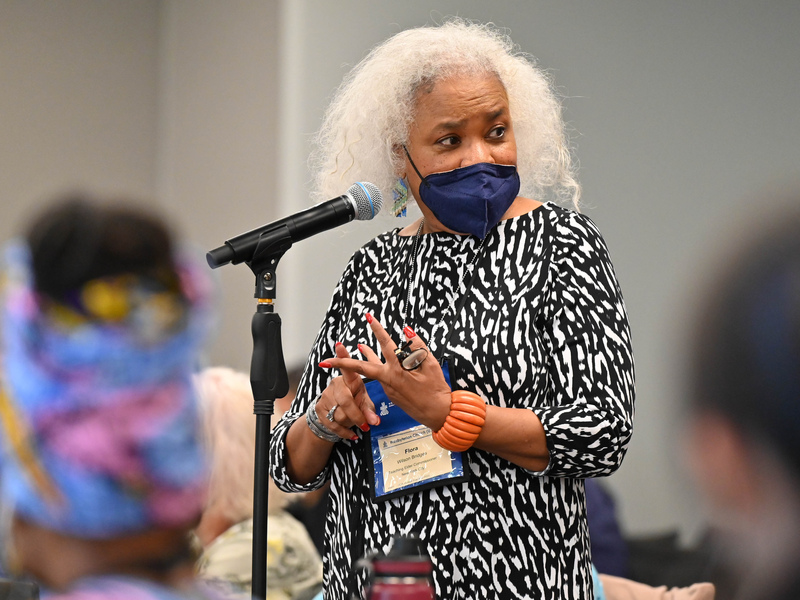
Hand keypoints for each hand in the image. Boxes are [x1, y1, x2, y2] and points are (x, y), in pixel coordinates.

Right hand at [316, 342, 379, 437]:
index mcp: (349, 379)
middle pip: (345, 399)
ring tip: (359, 426)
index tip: (339, 345)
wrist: (332, 417)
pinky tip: (351, 435)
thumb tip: (374, 421)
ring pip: (339, 412)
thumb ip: (370, 410)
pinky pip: (333, 423)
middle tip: (365, 424)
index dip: (343, 355)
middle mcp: (336, 385)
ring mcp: (326, 396)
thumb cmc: (353, 402)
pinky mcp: (319, 409)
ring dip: (351, 423)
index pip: (347, 367)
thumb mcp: (363, 402)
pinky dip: (344, 432)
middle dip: (356, 414)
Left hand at [320, 314, 451, 430]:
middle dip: (342, 362)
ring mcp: (388, 388)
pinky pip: (382, 377)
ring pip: (372, 370)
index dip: (377, 329)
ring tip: (359, 345)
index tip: (369, 317)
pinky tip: (380, 362)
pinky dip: (380, 367)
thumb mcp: (431, 364)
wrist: (438, 413)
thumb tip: (407, 331)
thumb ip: (418, 346)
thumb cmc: (437, 389)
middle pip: (362, 367)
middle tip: (325, 360)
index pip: (385, 344)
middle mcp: (389, 378)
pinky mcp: (391, 394)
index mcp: (398, 369)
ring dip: (365, 357)